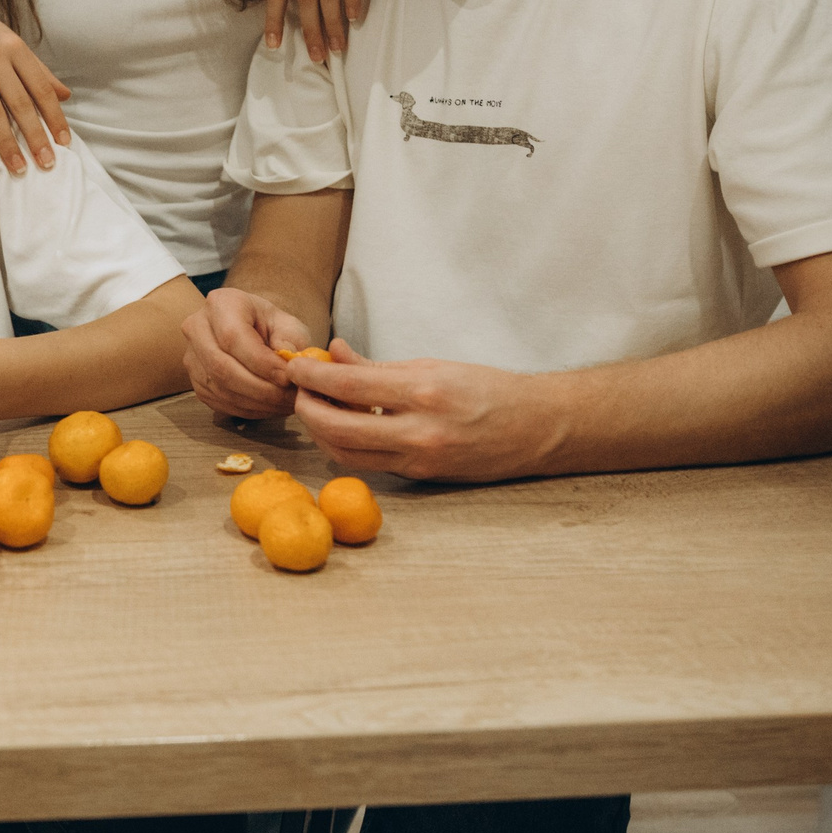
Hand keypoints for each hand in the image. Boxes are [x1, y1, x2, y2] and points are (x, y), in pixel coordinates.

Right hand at [0, 0, 71, 174]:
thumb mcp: (9, 43)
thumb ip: (37, 70)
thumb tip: (66, 95)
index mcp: (15, 48)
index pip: (41, 88)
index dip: (55, 117)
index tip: (64, 143)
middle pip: (20, 103)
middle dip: (35, 136)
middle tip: (46, 163)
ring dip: (6, 143)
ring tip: (17, 167)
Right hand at [183, 287, 313, 419]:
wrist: (252, 331)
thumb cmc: (271, 326)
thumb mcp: (288, 325)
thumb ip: (290, 341)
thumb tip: (287, 364)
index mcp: (221, 304)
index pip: (233, 337)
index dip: (261, 363)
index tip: (288, 378)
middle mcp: (197, 327)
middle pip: (221, 367)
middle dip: (260, 389)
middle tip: (289, 398)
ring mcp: (192, 356)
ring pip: (220, 388)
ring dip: (256, 403)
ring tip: (284, 404)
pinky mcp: (195, 381)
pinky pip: (219, 401)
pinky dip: (248, 409)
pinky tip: (269, 406)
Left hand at [289, 339, 567, 481]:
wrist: (536, 427)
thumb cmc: (488, 389)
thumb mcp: (433, 364)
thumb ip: (377, 365)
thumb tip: (333, 354)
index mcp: (423, 391)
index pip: (348, 384)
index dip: (312, 376)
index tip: (295, 367)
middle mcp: (419, 430)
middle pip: (336, 428)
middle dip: (306, 409)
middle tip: (298, 392)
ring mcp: (419, 460)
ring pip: (346, 453)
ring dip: (321, 432)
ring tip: (316, 408)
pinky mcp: (421, 477)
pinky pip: (369, 464)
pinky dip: (347, 446)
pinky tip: (343, 427)